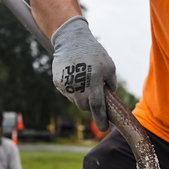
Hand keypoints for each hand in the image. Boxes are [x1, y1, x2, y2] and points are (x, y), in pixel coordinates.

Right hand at [50, 16, 116, 130]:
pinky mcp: (58, 82)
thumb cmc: (94, 53)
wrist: (71, 40)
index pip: (97, 106)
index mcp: (94, 81)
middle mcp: (79, 85)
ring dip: (80, 96)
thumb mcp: (109, 66)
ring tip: (83, 80)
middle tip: (93, 92)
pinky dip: (72, 89)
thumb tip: (109, 100)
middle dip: (89, 104)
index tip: (104, 128)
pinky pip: (67, 93)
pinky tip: (75, 76)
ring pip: (75, 100)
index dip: (101, 119)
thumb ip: (111, 84)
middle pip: (84, 106)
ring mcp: (66, 84)